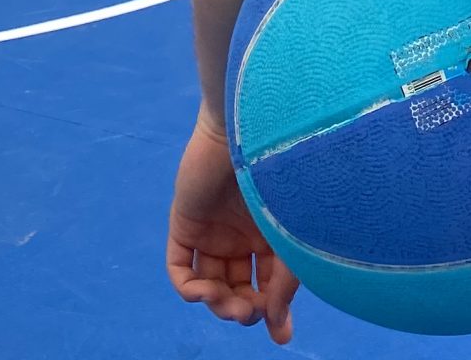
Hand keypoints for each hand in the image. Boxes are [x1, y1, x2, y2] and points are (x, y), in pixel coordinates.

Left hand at [168, 108, 295, 342]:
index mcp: (271, 236)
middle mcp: (240, 236)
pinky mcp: (185, 223)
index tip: (281, 336)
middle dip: (242, 310)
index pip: (268, 286)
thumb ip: (284, 285)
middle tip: (247, 313)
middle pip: (237, 289)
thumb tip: (277, 330)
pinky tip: (202, 291)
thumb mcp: (292, 240)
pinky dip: (188, 289)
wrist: (254, 134)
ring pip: (208, 284)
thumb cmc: (283, 181)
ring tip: (224, 302)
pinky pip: (178, 267)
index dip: (273, 313)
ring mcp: (211, 231)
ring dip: (216, 304)